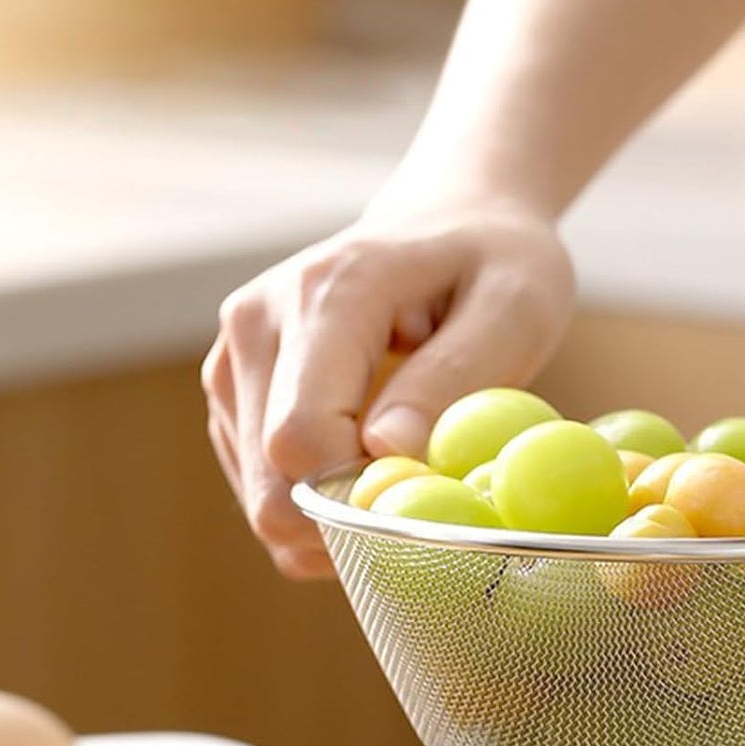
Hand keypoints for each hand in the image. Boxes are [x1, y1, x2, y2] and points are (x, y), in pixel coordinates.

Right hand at [203, 199, 573, 577]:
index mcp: (324, 295)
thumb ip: (450, 379)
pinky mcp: (232, 394)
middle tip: (421, 511)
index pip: (300, 437)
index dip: (361, 496)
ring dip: (335, 519)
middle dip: (347, 522)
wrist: (451, 223)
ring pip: (262, 497)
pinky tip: (370, 471)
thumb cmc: (494, 265)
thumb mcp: (512, 309)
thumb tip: (384, 453)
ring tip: (403, 474)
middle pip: (270, 482)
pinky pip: (264, 491)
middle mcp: (256, 323)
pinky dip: (320, 507)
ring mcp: (232, 360)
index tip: (429, 495)